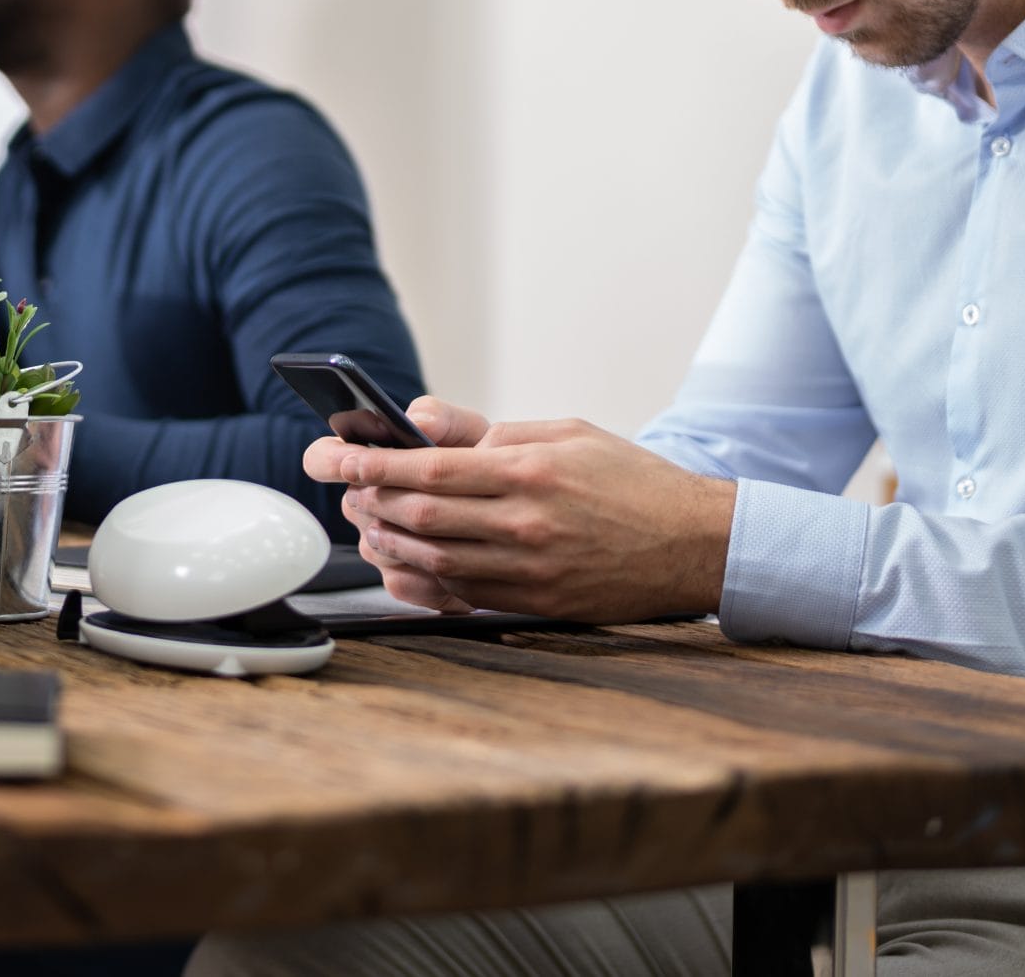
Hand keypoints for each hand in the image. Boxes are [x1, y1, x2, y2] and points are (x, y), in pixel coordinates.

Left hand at [308, 398, 735, 621]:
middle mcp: (523, 523)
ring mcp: (528, 570)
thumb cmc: (628, 481)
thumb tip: (416, 420)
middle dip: (366, 500)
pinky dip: (418, 583)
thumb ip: (485, 428)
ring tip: (364, 521)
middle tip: (340, 487)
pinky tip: (397, 567)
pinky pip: (459, 596)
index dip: (369, 462)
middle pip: (418, 516)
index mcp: (528, 471)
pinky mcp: (535, 605)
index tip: (329, 455)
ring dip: (384, 542)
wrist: (695, 544)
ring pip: (430, 561)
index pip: (427, 466)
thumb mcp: (563, 433)